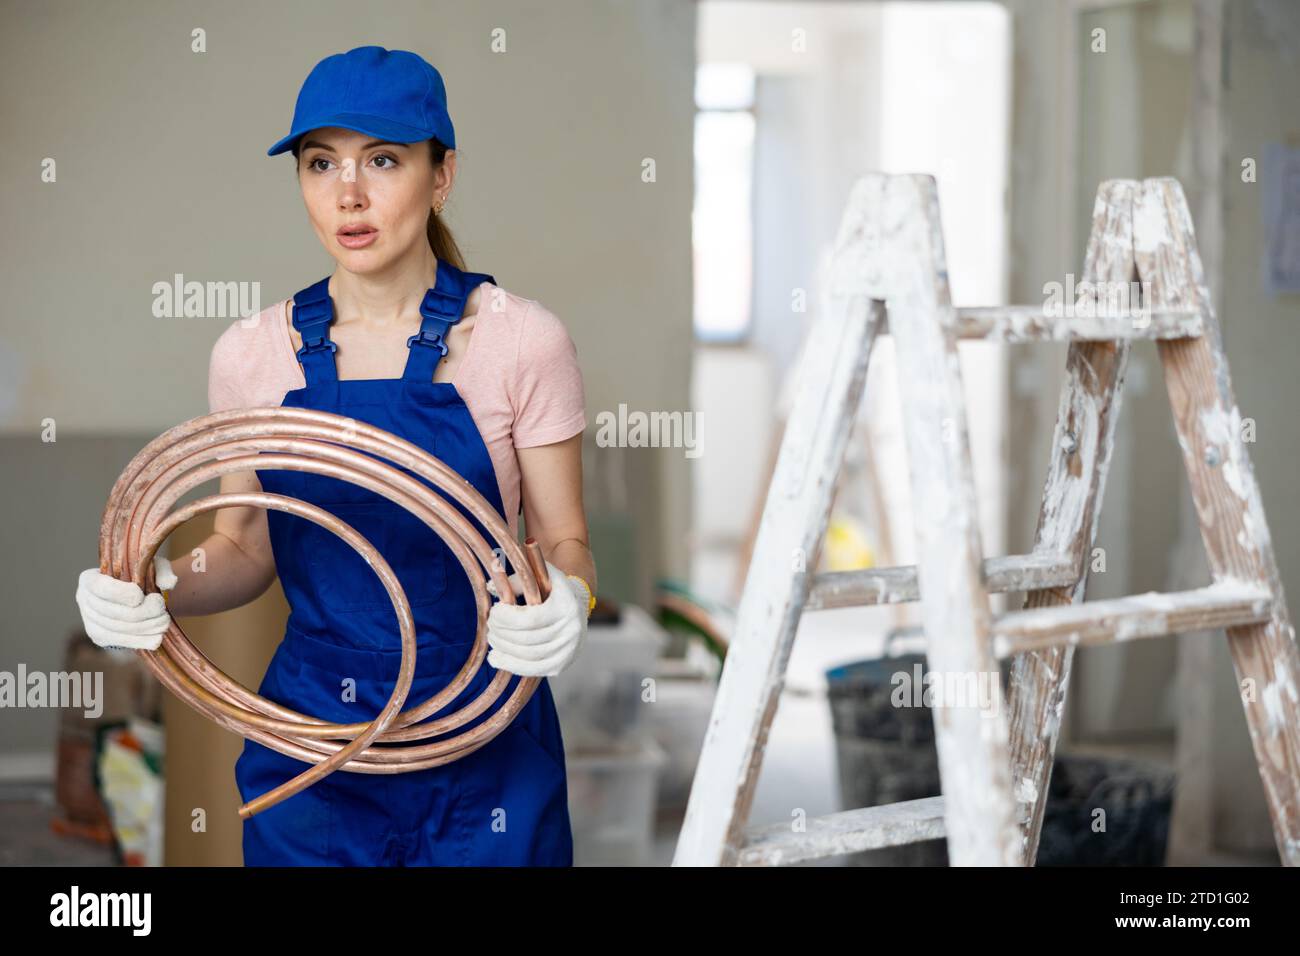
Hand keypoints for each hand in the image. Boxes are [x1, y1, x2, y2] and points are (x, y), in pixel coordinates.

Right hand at [74, 555, 176, 650]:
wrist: (134, 596)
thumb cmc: (140, 577)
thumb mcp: (151, 567)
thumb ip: (162, 571)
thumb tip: (170, 583)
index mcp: (89, 578)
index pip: (101, 588)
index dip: (120, 594)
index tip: (141, 595)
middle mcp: (83, 599)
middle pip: (112, 612)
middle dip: (142, 612)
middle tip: (163, 610)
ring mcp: (89, 620)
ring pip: (118, 628)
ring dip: (145, 627)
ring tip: (164, 622)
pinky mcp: (98, 637)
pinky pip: (119, 641)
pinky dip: (140, 641)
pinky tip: (157, 639)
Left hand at [485, 561, 588, 677]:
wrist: (577, 608)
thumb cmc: (553, 591)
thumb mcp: (541, 577)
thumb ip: (519, 580)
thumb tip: (491, 587)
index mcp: (567, 606)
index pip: (531, 619)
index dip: (507, 618)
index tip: (494, 611)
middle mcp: (571, 630)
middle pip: (527, 638)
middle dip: (502, 632)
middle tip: (490, 625)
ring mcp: (568, 650)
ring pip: (528, 655)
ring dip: (503, 648)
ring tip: (492, 638)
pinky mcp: (561, 665)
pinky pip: (532, 669)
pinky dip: (510, 665)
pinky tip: (494, 658)